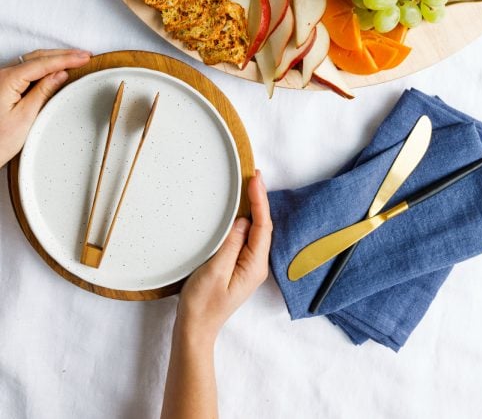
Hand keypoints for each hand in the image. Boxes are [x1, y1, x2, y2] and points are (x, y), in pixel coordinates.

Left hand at [0, 49, 90, 167]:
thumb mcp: (25, 118)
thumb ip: (43, 92)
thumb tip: (60, 74)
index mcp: (6, 80)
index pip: (42, 63)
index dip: (66, 58)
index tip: (84, 57)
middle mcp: (1, 75)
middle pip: (37, 57)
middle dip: (62, 54)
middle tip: (84, 56)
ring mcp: (0, 80)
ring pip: (31, 61)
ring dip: (53, 59)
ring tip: (74, 60)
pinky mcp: (1, 86)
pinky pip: (25, 70)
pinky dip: (42, 67)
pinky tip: (53, 70)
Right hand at [178, 170, 271, 342]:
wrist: (195, 329)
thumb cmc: (202, 304)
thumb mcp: (215, 271)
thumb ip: (232, 244)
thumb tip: (243, 220)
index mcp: (254, 266)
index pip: (263, 226)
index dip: (260, 200)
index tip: (256, 179)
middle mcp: (256, 265)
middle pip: (263, 225)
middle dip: (260, 199)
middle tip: (254, 175)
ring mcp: (248, 266)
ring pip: (255, 230)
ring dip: (254, 208)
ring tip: (249, 186)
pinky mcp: (238, 266)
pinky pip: (247, 237)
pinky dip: (245, 220)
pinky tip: (240, 211)